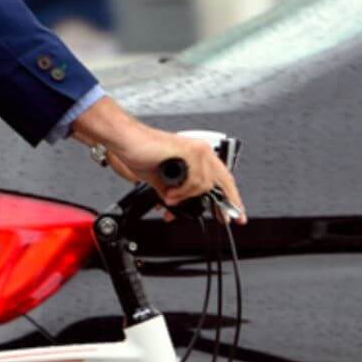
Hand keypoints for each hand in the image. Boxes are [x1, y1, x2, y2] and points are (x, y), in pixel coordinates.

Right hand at [71, 96, 246, 221]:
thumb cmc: (142, 154)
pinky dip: (182, 191)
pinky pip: (194, 181)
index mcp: (196, 156)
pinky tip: (170, 193)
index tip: (233, 214)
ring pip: (204, 185)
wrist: (128, 142)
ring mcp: (196, 150)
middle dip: (227, 203)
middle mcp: (200, 151)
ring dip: (186, 197)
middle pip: (224, 181)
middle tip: (226, 218)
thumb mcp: (161, 181)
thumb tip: (176, 208)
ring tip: (170, 198)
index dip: (228, 198)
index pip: (220, 179)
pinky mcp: (189, 152)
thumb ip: (173, 193)